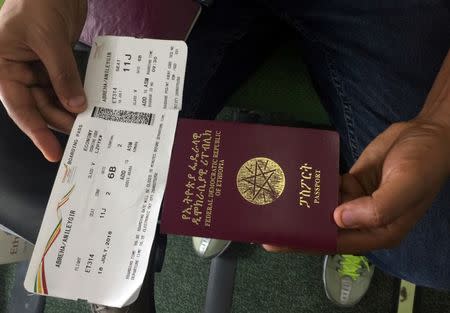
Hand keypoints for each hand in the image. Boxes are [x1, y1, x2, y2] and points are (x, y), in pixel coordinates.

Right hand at [0, 0, 86, 161]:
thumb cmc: (38, 3)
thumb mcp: (49, 41)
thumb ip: (62, 74)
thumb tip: (76, 106)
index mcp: (2, 68)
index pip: (20, 108)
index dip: (37, 132)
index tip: (53, 152)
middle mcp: (17, 73)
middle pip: (39, 107)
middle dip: (61, 121)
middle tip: (84, 135)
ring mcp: (36, 70)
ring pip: (53, 100)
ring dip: (71, 111)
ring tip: (90, 123)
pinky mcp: (54, 65)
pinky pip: (64, 87)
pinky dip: (76, 96)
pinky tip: (89, 106)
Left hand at [263, 119, 449, 253]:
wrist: (428, 132)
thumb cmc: (424, 162)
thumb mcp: (406, 186)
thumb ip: (377, 208)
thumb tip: (338, 219)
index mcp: (378, 231)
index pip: (336, 242)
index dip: (306, 242)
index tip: (276, 240)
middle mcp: (364, 220)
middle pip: (324, 227)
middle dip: (297, 225)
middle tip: (264, 219)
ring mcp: (356, 200)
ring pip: (323, 208)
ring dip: (302, 205)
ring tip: (272, 200)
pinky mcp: (351, 182)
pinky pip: (328, 188)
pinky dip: (312, 186)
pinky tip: (292, 181)